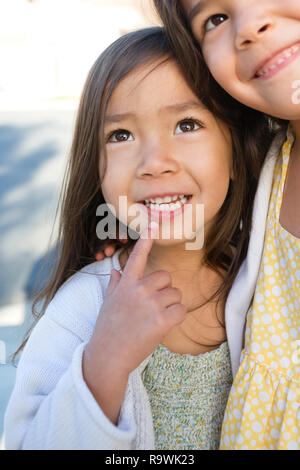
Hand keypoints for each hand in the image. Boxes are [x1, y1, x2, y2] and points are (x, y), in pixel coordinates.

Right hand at [88, 222, 186, 374]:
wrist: (108, 355)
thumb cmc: (108, 329)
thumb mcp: (108, 302)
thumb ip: (115, 283)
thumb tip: (116, 269)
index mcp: (126, 284)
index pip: (137, 256)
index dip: (146, 240)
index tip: (153, 224)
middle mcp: (138, 289)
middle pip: (166, 277)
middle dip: (165, 290)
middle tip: (155, 306)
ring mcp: (150, 304)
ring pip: (176, 294)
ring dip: (171, 306)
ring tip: (156, 319)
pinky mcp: (162, 320)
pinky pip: (181, 310)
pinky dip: (177, 318)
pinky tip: (164, 326)